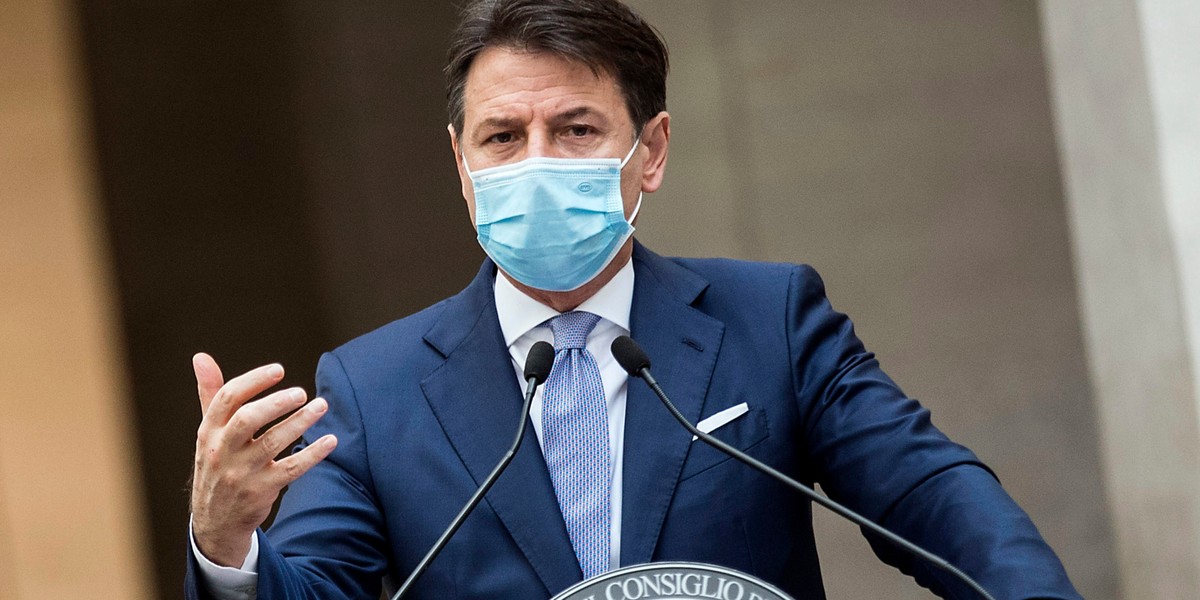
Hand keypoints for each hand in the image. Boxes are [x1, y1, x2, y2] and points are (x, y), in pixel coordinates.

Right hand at [189, 353, 337, 567]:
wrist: (214, 521)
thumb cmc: (217, 464)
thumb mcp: (208, 432)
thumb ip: (211, 394)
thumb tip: (201, 357)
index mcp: (208, 431)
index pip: (227, 399)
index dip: (254, 381)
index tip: (279, 370)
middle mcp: (221, 451)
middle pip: (246, 420)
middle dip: (275, 403)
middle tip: (301, 392)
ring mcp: (241, 473)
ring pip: (273, 443)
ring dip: (300, 422)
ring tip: (322, 406)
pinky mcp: (261, 491)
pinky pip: (291, 470)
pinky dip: (313, 454)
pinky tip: (330, 440)